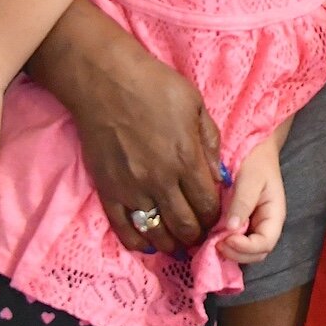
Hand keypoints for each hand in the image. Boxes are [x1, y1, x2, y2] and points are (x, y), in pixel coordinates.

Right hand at [68, 38, 222, 254]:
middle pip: (185, 225)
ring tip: (178, 242)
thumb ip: (210, 142)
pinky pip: (123, 228)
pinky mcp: (107, 190)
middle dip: (197, 234)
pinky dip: (138, 242)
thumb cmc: (154, 85)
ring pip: (157, 233)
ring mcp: (131, 189)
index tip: (215, 216)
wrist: (105, 81)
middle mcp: (160, 180)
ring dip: (171, 243)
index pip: (207, 204)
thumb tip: (219, 176)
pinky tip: (148, 243)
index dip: (215, 216)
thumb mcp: (195, 104)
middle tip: (200, 233)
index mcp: (186, 158)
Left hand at [217, 135, 286, 265]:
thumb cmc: (255, 161)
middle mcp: (265, 226)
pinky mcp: (240, 224)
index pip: (265, 244)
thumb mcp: (251, 178)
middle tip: (216, 244)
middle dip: (237, 254)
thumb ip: (243, 202)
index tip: (226, 239)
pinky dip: (224, 245)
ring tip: (212, 241)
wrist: (253, 148)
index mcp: (274, 216)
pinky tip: (211, 238)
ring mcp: (253, 227)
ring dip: (230, 252)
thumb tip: (231, 229)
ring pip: (245, 252)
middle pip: (256, 254)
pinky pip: (235, 242)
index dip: (246, 248)